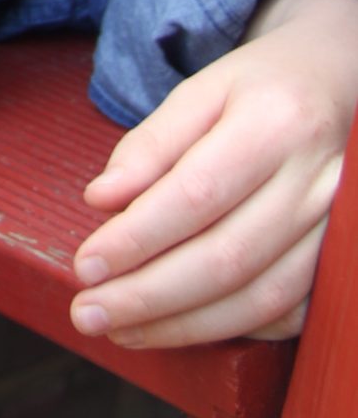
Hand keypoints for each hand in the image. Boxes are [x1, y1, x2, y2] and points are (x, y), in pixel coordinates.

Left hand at [68, 0, 357, 350]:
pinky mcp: (342, 262)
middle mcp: (315, 182)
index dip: (137, 237)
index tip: (85, 265)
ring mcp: (335, 229)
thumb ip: (151, 145)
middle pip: (226, 258)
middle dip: (149, 296)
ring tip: (121, 329)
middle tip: (89, 313)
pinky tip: (179, 328)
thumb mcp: (200, 92)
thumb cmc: (259, 90)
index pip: (196, 194)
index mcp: (274, 124)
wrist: (338, 87)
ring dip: (182, 325)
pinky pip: (286, 314)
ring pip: (258, 299)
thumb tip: (100, 200)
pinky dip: (230, 329)